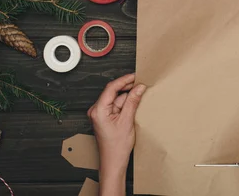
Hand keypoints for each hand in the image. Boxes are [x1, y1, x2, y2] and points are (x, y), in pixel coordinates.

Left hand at [88, 74, 146, 194]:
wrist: (113, 162)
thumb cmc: (116, 147)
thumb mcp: (127, 121)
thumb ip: (132, 102)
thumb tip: (139, 87)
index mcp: (98, 110)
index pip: (111, 88)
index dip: (124, 80)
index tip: (136, 76)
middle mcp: (96, 110)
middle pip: (114, 93)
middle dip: (127, 88)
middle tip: (141, 84)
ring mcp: (100, 114)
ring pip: (116, 99)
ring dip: (128, 97)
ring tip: (141, 95)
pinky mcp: (105, 118)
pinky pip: (116, 106)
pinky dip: (125, 104)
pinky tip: (135, 104)